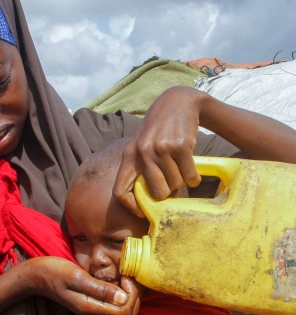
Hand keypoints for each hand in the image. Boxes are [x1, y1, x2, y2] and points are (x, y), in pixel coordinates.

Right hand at [23, 257, 140, 314]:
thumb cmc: (54, 272)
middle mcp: (94, 311)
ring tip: (124, 273)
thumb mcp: (76, 277)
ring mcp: (93, 306)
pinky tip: (116, 276)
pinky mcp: (91, 299)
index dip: (132, 295)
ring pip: (121, 307)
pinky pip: (113, 301)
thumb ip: (99, 289)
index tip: (125, 276)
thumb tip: (123, 298)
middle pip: (126, 313)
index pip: (125, 312)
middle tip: (128, 274)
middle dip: (134, 295)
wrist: (36, 275)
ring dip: (128, 293)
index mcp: (91, 307)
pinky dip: (120, 290)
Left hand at [113, 86, 203, 215]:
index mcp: (128, 156)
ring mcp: (161, 149)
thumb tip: (146, 203)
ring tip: (180, 167)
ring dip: (182, 181)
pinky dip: (194, 177)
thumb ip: (139, 169)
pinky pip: (190, 175)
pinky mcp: (180, 146)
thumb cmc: (158, 131)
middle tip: (172, 183)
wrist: (177, 103)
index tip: (143, 212)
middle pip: (156, 192)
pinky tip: (191, 167)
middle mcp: (142, 153)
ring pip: (175, 184)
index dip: (130, 207)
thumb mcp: (140, 146)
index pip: (119, 191)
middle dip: (167, 192)